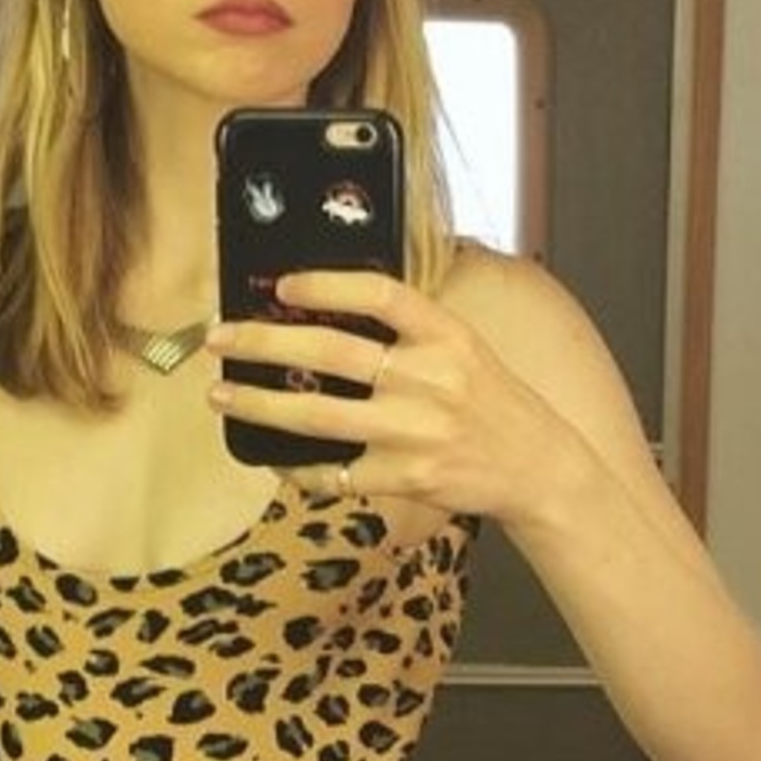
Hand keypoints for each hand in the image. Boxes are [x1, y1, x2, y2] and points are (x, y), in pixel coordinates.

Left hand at [206, 268, 566, 525]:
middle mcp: (430, 378)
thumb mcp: (467, 348)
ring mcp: (415, 431)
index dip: (327, 284)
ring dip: (259, 403)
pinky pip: (334, 473)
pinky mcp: (406, 477)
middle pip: (331, 351)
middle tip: (221, 337)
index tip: (283, 283)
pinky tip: (272, 459)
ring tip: (221, 394)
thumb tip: (336, 307)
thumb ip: (413, 330)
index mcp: (447, 335)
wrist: (539, 468)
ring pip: (317, 414)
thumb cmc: (494, 405)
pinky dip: (297, 468)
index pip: (382, 293)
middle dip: (263, 342)